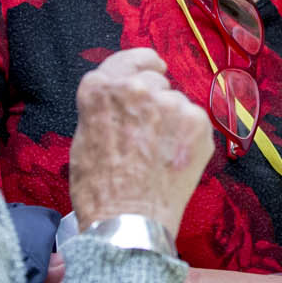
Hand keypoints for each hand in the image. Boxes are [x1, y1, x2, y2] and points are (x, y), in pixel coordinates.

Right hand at [68, 48, 212, 237]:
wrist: (127, 223)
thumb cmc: (99, 189)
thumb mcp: (84, 137)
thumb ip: (104, 109)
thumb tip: (123, 103)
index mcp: (101, 88)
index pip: (128, 60)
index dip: (143, 63)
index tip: (154, 66)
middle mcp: (136, 87)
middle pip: (155, 80)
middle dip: (154, 100)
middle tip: (148, 133)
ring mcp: (170, 103)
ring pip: (176, 103)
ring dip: (172, 121)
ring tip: (159, 156)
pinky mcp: (197, 122)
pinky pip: (194, 121)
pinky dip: (188, 138)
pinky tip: (174, 161)